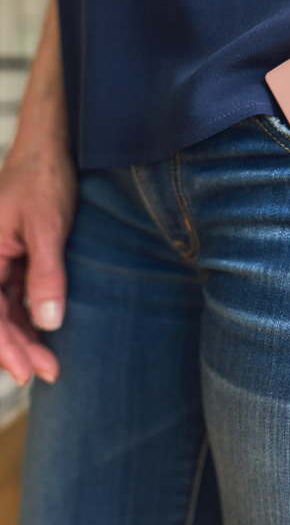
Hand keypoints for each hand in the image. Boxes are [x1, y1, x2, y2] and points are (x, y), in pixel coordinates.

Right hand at [0, 144, 76, 384]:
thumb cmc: (45, 180)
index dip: (5, 348)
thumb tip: (48, 323)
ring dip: (24, 337)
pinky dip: (28, 316)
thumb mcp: (49, 226)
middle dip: (17, 349)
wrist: (50, 149)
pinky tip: (45, 334)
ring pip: (3, 309)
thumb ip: (47, 273)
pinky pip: (13, 295)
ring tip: (51, 364)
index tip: (27, 373)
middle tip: (47, 374)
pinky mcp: (12, 256)